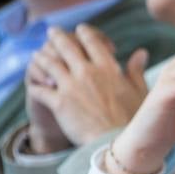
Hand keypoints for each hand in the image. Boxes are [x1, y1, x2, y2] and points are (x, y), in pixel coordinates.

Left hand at [26, 24, 150, 152]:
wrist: (118, 145)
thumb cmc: (134, 121)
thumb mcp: (140, 92)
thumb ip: (136, 70)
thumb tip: (141, 53)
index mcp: (108, 67)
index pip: (92, 40)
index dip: (84, 32)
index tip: (79, 29)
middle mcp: (87, 72)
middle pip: (66, 46)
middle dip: (57, 36)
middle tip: (52, 31)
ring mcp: (71, 86)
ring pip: (49, 63)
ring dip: (41, 57)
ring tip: (37, 54)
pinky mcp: (59, 103)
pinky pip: (41, 89)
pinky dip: (36, 85)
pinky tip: (33, 84)